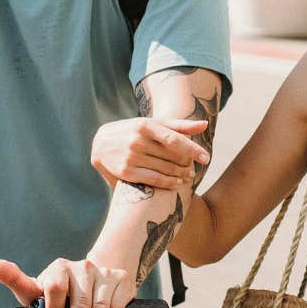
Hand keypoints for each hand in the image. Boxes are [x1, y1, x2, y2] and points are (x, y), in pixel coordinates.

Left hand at [0, 257, 131, 307]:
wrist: (95, 276)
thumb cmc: (60, 289)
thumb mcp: (38, 288)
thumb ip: (17, 280)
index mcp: (60, 268)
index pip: (55, 286)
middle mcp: (83, 267)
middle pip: (80, 302)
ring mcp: (104, 273)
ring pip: (100, 307)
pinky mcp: (121, 280)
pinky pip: (115, 306)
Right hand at [89, 117, 209, 192]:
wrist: (100, 143)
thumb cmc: (133, 131)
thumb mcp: (152, 124)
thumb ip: (178, 126)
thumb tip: (205, 125)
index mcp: (145, 125)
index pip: (173, 138)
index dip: (191, 149)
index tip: (206, 158)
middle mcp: (137, 141)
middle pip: (171, 156)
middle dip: (186, 163)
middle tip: (195, 168)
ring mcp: (131, 157)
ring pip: (164, 169)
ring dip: (180, 174)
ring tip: (189, 175)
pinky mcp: (126, 172)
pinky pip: (153, 180)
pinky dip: (168, 183)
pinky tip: (177, 183)